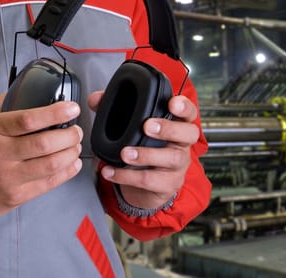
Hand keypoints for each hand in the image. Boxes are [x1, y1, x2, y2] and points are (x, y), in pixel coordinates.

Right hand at [0, 94, 83, 221]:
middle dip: (69, 135)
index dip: (55, 113)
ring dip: (71, 153)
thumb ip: (4, 105)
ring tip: (75, 146)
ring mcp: (8, 177)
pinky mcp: (16, 196)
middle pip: (45, 143)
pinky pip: (50, 183)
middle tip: (76, 131)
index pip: (27, 119)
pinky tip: (73, 163)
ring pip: (51, 164)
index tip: (72, 108)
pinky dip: (67, 172)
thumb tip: (28, 87)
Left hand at [88, 91, 198, 208]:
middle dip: (168, 128)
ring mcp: (178, 165)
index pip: (189, 113)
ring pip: (171, 158)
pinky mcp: (168, 184)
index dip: (184, 107)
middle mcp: (182, 144)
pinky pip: (150, 180)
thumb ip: (116, 110)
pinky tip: (111, 171)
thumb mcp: (133, 128)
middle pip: (188, 133)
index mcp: (177, 125)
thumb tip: (96, 99)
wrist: (147, 186)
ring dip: (146, 155)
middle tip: (147, 126)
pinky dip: (127, 176)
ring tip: (125, 153)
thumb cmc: (144, 150)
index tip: (172, 103)